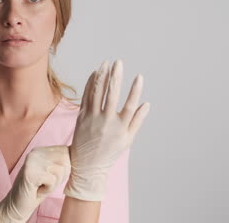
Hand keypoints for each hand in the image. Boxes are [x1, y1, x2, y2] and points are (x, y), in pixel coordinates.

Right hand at [0, 145, 70, 222]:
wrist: (17, 204)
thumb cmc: (37, 190)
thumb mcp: (52, 173)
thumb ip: (62, 162)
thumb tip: (84, 157)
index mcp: (41, 150)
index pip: (66, 150)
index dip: (67, 167)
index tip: (54, 177)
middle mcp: (36, 152)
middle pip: (66, 159)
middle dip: (62, 175)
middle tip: (47, 182)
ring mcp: (32, 161)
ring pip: (60, 171)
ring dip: (54, 184)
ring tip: (41, 186)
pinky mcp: (30, 172)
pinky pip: (52, 180)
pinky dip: (48, 189)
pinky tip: (37, 190)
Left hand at [64, 59, 149, 200]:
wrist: (87, 165)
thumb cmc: (109, 153)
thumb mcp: (127, 140)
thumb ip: (137, 122)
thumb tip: (147, 104)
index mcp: (120, 128)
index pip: (129, 105)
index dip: (135, 90)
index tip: (139, 76)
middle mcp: (105, 121)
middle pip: (111, 95)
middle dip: (115, 77)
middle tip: (118, 62)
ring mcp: (92, 118)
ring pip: (96, 93)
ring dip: (101, 76)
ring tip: (106, 63)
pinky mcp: (81, 117)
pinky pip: (86, 97)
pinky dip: (90, 84)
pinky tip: (95, 73)